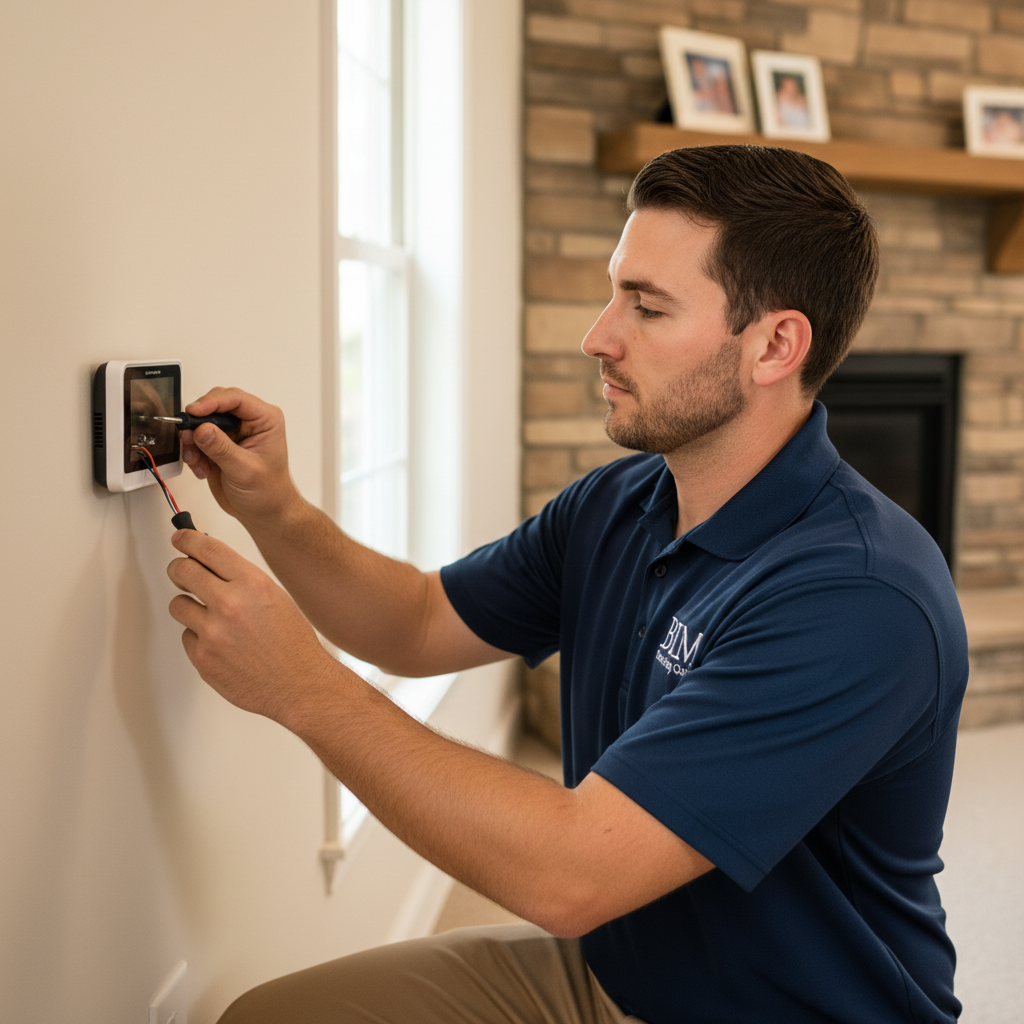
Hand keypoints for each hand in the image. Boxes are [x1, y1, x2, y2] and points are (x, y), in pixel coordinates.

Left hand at [167, 529, 336, 723]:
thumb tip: (212, 566)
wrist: (300, 685)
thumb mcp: (275, 597)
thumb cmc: (293, 644)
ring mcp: (212, 633)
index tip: (180, 538)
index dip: (187, 539)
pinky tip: (223, 645)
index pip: (207, 549)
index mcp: (252, 584)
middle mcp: (229, 605)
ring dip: (190, 608)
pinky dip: (200, 639)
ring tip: (212, 618)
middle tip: (182, 573)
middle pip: (182, 571)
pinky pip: (187, 637)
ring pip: (178, 605)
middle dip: (179, 569)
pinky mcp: (202, 658)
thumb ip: (242, 580)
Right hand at [180, 387, 300, 523]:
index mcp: (265, 419)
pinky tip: (203, 469)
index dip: (212, 402)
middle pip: (214, 406)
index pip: (235, 398)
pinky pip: (196, 439)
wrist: (263, 512)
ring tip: (198, 461)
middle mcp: (249, 421)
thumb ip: (221, 448)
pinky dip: (194, 453)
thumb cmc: (268, 491)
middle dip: (198, 423)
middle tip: (190, 440)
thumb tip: (202, 429)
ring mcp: (232, 433)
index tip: (194, 412)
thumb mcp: (244, 470)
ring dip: (193, 441)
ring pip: (201, 422)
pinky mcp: (218, 444)